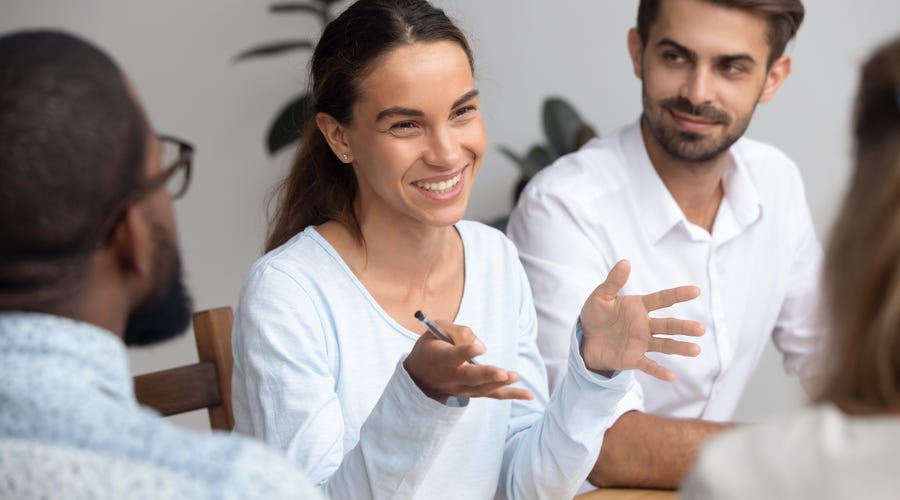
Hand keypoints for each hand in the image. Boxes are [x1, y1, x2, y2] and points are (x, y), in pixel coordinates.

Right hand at [403, 320, 533, 402]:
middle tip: (502, 373)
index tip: (479, 348)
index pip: (453, 356)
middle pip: (470, 378)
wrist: (418, 376)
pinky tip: (529, 395)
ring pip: (482, 389)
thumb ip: (458, 331)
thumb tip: (481, 346)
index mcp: (440, 358)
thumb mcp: (437, 329)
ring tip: (514, 376)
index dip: (466, 351)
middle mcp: (451, 376)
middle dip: (487, 375)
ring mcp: (462, 388)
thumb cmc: (431, 347)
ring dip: (500, 384)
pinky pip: (493, 395)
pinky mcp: (472, 393)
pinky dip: (511, 395)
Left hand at [580, 260, 704, 380]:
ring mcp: (641, 342)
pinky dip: (659, 371)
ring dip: (680, 347)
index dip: (678, 294)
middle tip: (700, 329)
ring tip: (696, 349)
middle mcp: (645, 325)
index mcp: (639, 307)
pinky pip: (648, 365)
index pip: (662, 299)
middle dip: (684, 327)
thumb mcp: (601, 296)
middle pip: (668, 325)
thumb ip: (613, 281)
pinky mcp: (634, 358)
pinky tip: (671, 376)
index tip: (695, 291)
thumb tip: (625, 262)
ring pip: (665, 345)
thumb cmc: (595, 315)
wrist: (585, 339)